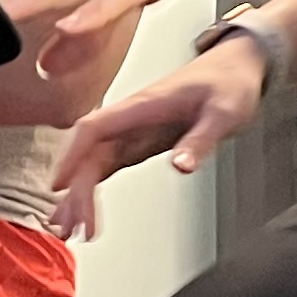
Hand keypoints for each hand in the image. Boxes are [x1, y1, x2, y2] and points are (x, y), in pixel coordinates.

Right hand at [51, 42, 269, 237]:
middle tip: (74, 226)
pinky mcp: (138, 142)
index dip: (73, 155)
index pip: (95, 128)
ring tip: (68, 227)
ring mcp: (132, 130)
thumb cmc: (228, 82)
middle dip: (77, 190)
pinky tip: (84, 209)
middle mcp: (131, 118)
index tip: (61, 184)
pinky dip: (92, 187)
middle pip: (90, 152)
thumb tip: (180, 165)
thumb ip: (200, 140)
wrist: (235, 68)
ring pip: (93, 161)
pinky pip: (106, 165)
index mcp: (144, 104)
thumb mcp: (223, 113)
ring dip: (78, 193)